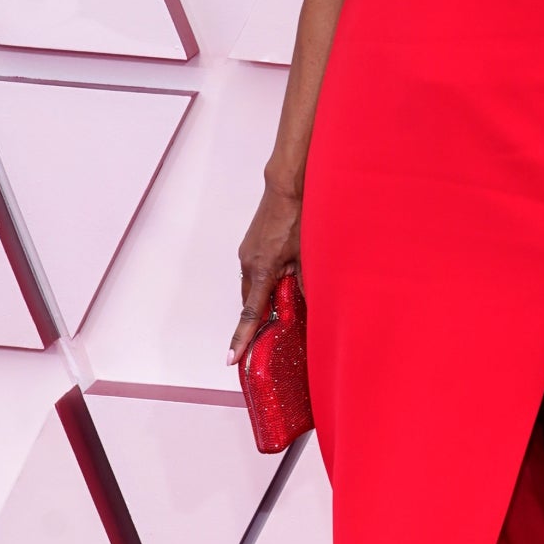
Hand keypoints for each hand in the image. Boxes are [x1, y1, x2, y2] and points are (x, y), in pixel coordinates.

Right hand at [230, 184, 303, 362]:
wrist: (287, 186)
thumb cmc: (298, 217)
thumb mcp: (308, 254)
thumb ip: (307, 283)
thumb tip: (311, 306)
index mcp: (261, 270)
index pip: (251, 313)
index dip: (242, 338)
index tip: (232, 358)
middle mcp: (248, 263)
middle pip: (251, 301)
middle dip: (258, 318)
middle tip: (269, 333)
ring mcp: (247, 253)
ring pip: (253, 286)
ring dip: (265, 296)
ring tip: (284, 299)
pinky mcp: (251, 245)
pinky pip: (254, 271)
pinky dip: (265, 280)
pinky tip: (283, 276)